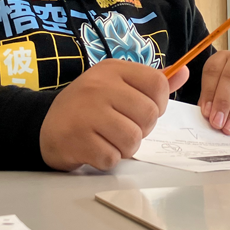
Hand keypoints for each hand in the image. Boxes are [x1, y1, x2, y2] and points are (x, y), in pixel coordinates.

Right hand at [39, 59, 187, 170]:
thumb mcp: (117, 85)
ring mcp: (87, 113)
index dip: (158, 103)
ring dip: (125, 148)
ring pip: (133, 140)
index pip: (157, 84)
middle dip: (141, 129)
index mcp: (113, 70)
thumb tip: (185, 72)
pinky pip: (112, 158)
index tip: (142, 109)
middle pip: (149, 115)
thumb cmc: (88, 106)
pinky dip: (107, 159)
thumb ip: (150, 83)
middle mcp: (99, 87)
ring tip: (109, 139)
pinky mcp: (77, 140)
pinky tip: (94, 148)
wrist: (44, 124)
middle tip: (123, 127)